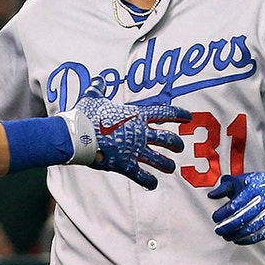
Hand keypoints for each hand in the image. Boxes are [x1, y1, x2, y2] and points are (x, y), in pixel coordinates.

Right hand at [65, 78, 189, 189]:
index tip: (188, 116)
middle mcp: (139, 133)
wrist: (77, 135)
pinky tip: (153, 183)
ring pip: (159, 160)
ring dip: (167, 164)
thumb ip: (99, 88)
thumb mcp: (93, 97)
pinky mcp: (125, 165)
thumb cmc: (85, 115)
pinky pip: (142, 176)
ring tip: (171, 167)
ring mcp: (134, 150)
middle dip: (176, 143)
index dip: (178, 114)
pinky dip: (149, 181)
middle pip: (167, 139)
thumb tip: (98, 80)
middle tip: (179, 146)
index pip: (164, 113)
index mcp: (135, 115)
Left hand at [209, 164, 264, 243]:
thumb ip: (225, 187)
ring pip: (252, 228)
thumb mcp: (243, 180)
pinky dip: (248, 239)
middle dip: (228, 226)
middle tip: (217, 230)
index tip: (215, 218)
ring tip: (226, 236)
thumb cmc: (260, 183)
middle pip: (243, 218)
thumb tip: (210, 196)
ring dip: (237, 235)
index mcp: (254, 190)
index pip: (236, 205)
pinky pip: (262, 234)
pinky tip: (237, 240)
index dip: (223, 213)